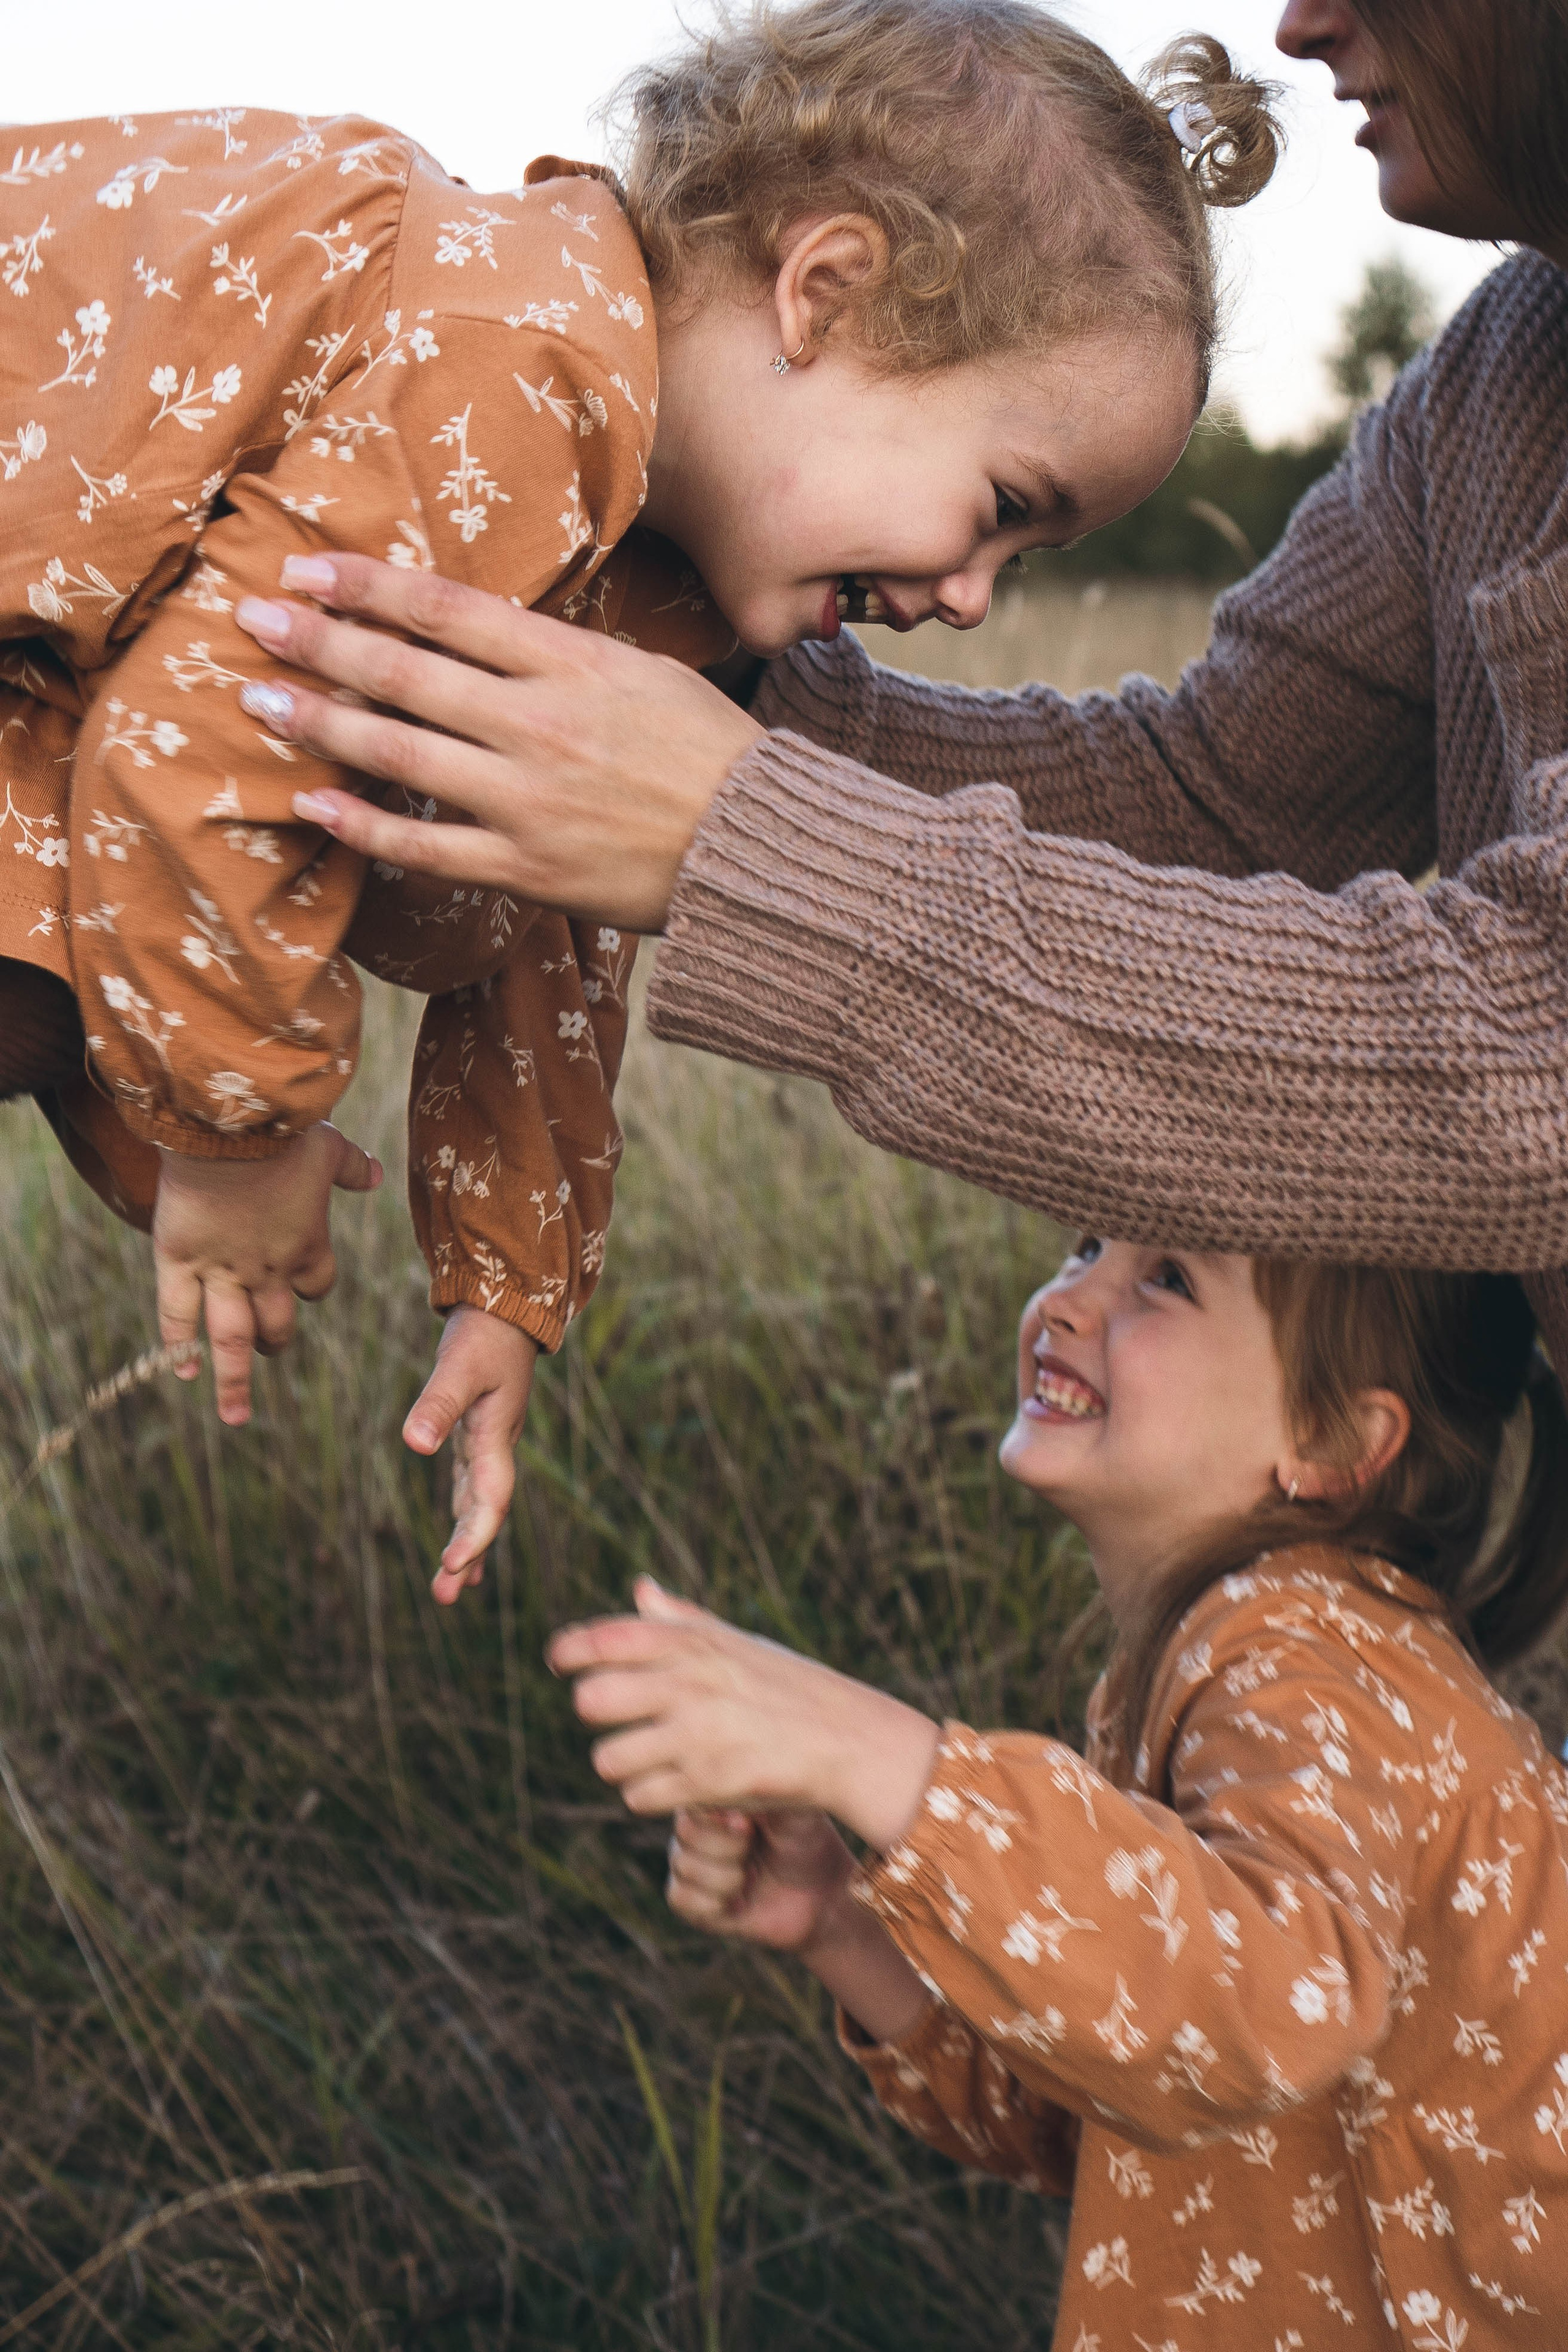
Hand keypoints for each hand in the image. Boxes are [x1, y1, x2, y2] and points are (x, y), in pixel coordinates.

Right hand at [153, 1122, 381, 1425]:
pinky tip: (184, 1371)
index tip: (302, 1285)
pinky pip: (178, 1313)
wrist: (229, 1126)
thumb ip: (351, 1166)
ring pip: (231, 1336)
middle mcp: (269, 1270)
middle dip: (276, 1339)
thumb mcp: (327, 1145)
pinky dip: (179, 1345)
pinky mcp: (180, 1260)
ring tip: (235, 1414)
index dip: (310, 1287)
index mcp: (308, 1246)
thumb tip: (375, 1174)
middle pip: (277, 1322)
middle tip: (271, 1349)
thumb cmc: (282, 1131)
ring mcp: (223, 1270)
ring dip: (234, 1379)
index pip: (317, 1286)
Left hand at [233, 556, 763, 933]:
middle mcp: (540, 726)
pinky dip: (363, 826)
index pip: (448, 610)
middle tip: (251, 617)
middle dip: (320, 641)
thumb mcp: (644, 673)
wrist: (764, 850)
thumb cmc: (712, 755)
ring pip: (399, 754)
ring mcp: (529, 801)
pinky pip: (426, 847)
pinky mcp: (527, 869)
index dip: (368, 585)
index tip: (307, 568)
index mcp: (572, 666)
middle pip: (405, 673)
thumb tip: (478, 630)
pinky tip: (313, 803)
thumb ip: (557, 654)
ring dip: (319, 723)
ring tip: (259, 700)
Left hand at [405, 1305, 538, 1602]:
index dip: (473, 1536)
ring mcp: (490, 1445)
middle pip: (485, 1513)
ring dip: (466, 1545)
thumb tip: (413, 1445)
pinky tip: (456, 1542)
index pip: (490, 1500)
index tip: (449, 1566)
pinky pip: (472, 1489)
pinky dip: (464, 1518)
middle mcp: (497, 1448)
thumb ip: (437, 1405)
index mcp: (496, 1438)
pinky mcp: (478, 1437)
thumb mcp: (457, 1367)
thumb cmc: (484, 1336)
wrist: (507, 1308)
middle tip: (444, 1596)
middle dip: (468, 1555)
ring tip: (450, 1588)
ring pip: (479, 1506)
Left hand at [547, 1577, 940, 1851]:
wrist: (848, 1739)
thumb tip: (640, 1588)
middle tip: (621, 1719)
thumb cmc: (789, 1686)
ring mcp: (696, 1734)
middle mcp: (689, 1682)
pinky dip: (650, 1795)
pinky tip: (677, 1784)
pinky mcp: (706, 1783)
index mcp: (694, 1642)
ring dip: (622, 1764)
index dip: (570, 1651)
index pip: (604, 1638)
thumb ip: (680, 1620)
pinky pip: (638, 1797)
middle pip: (591, 1701)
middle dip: (596, 1715)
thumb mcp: (736, 1642)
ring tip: (651, 1758)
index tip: (560, 1662)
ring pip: (607, 1759)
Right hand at [667, 1806, 932, 2045]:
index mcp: (715, 1793)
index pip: (691, 1792)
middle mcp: (696, 1825)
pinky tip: (741, 1901)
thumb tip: (723, 1788)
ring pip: (683, 1866)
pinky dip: (716, 1904)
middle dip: (730, 1847)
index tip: (750, 1825)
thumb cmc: (807, 1839)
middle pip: (685, 1831)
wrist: (819, 1894)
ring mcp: (689, 1861)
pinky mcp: (690, 1900)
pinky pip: (680, 1898)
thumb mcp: (792, 1806)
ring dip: (729, 1878)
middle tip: (757, 1849)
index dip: (718, 1815)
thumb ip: (759, 1788)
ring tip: (755, 1875)